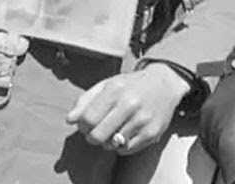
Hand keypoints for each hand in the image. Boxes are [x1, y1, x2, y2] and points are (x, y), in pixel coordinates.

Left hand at [65, 65, 190, 154]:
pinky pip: (127, 150)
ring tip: (114, 129)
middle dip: (92, 137)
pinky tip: (125, 133)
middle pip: (97, 136)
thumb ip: (86, 100)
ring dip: (108, 141)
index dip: (83, 125)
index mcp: (115, 90)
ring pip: (111, 144)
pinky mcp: (152, 133)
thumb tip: (70, 120)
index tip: (87, 123)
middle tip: (97, 131)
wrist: (165, 84)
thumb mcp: (107, 84)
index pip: (88, 119)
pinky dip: (121, 146)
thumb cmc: (131, 85)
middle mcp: (129, 104)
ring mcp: (142, 120)